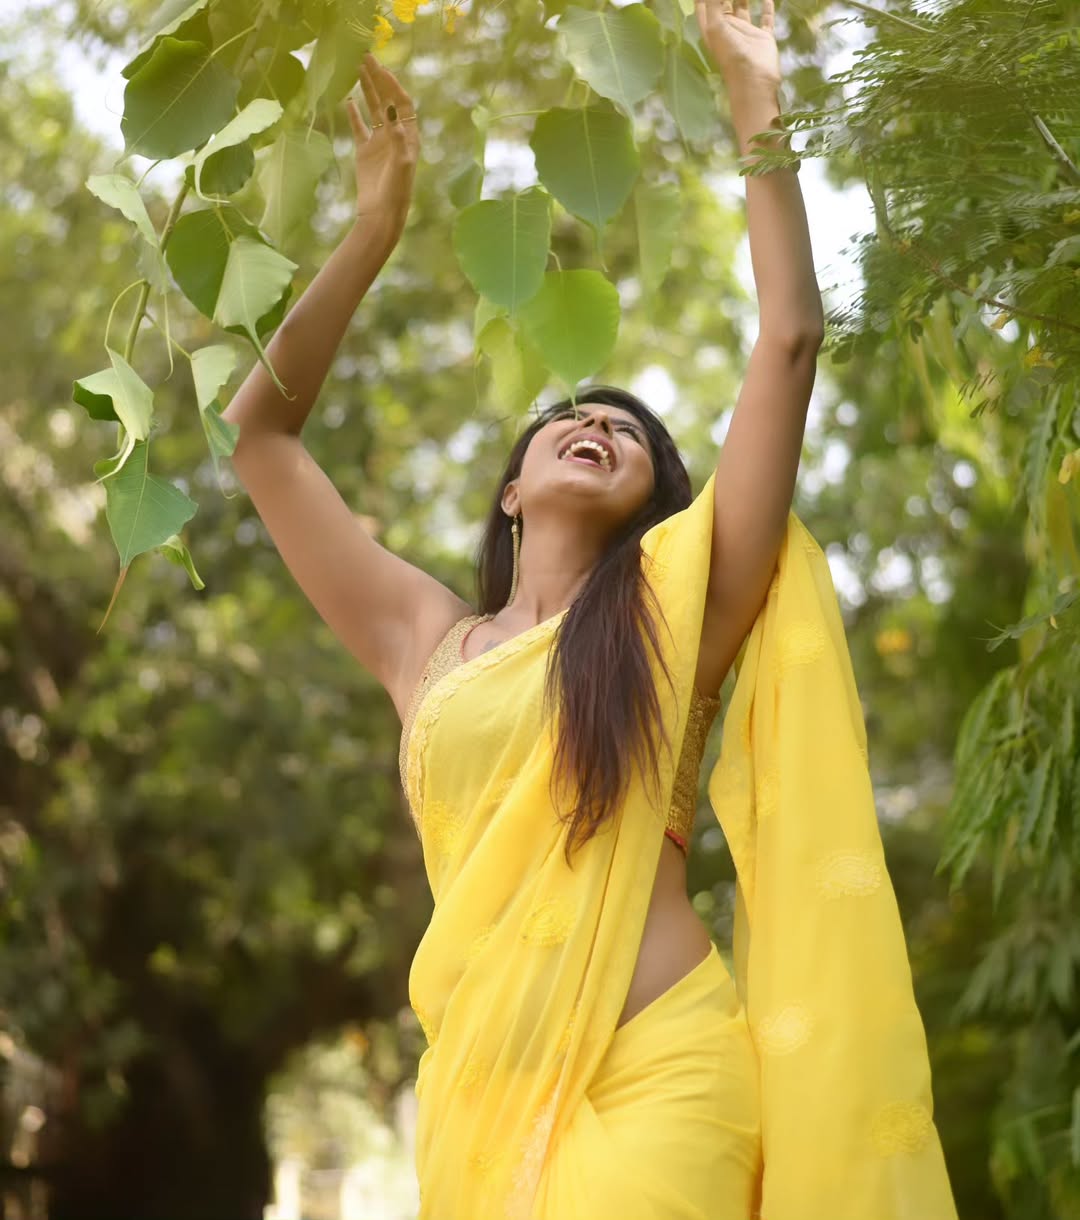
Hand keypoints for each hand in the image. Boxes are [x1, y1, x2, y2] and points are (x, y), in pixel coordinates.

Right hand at [346, 53, 420, 241]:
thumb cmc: (396, 191)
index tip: (381, 68)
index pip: (402, 103)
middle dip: (378, 79)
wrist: (381, 214)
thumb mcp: (401, 164)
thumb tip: (391, 110)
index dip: (393, 85)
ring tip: (357, 68)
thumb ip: (399, 138)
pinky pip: (359, 127)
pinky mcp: (365, 152)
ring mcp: (379, 142)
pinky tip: (347, 100)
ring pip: (372, 109)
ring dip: (366, 89)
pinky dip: (354, 113)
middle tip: (366, 57)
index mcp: (409, 136)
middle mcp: (395, 135)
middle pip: (387, 100)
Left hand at [694, 0, 780, 94]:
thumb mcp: (715, 26)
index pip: (704, 6)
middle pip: (724, 4)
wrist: (754, 79)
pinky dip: (767, 7)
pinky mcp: (762, 37)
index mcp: (713, 29)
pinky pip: (766, 19)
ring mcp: (746, 33)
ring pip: (743, 8)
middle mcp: (728, 29)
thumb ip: (714, 3)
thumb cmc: (731, 54)